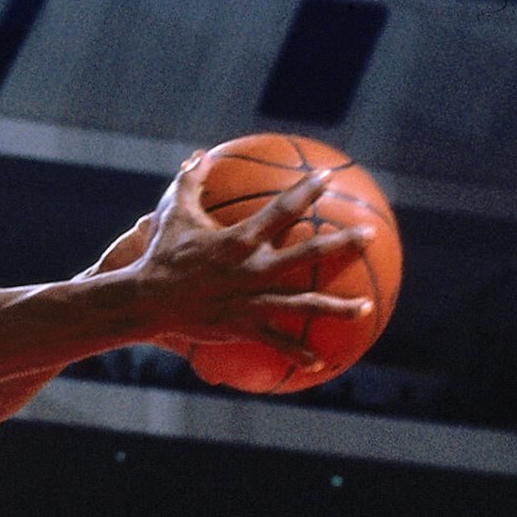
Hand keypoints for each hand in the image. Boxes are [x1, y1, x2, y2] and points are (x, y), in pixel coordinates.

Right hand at [133, 154, 372, 353]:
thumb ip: (191, 182)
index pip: (283, 209)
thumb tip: (199, 154)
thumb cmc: (160, 255)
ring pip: (304, 304)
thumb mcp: (174, 214)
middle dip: (342, 243)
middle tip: (370, 234)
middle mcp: (254, 269)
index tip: (328, 177)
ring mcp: (251, 300)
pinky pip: (276, 341)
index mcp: (241, 239)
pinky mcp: (243, 326)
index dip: (306, 191)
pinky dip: (298, 353)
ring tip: (367, 308)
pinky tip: (320, 362)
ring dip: (338, 307)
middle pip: (308, 254)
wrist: (147, 301)